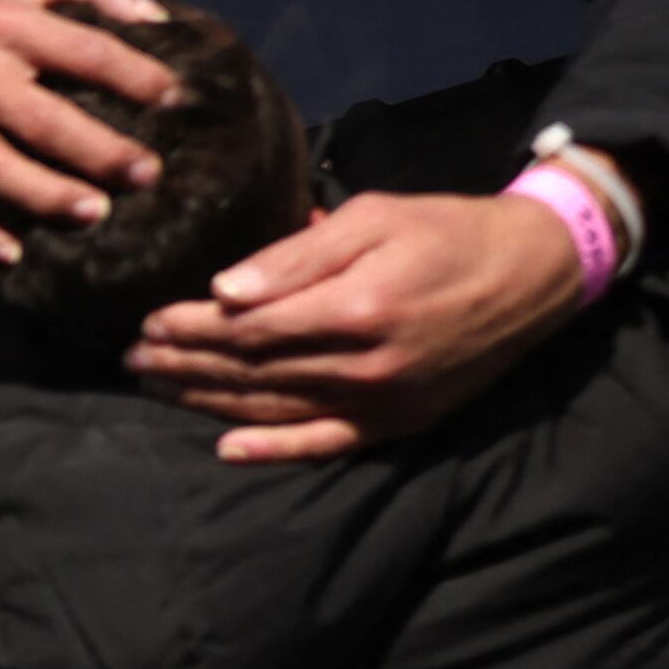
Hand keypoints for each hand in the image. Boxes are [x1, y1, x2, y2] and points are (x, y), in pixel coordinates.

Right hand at [0, 0, 181, 259]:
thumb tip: (155, 17)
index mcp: (6, 20)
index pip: (80, 49)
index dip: (130, 74)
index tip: (172, 98)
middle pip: (39, 117)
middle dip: (97, 149)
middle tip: (147, 173)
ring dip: (43, 195)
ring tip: (93, 214)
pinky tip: (10, 256)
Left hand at [125, 188, 587, 461]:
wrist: (536, 270)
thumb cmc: (446, 230)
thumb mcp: (372, 218)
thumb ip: (296, 258)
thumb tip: (224, 291)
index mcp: (357, 308)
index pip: (249, 329)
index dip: (191, 328)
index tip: (148, 321)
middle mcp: (368, 365)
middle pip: (253, 371)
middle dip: (186, 366)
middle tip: (132, 361)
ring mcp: (386, 401)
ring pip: (277, 408)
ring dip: (210, 402)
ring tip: (158, 390)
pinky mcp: (403, 421)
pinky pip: (328, 443)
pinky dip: (276, 449)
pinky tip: (228, 448)